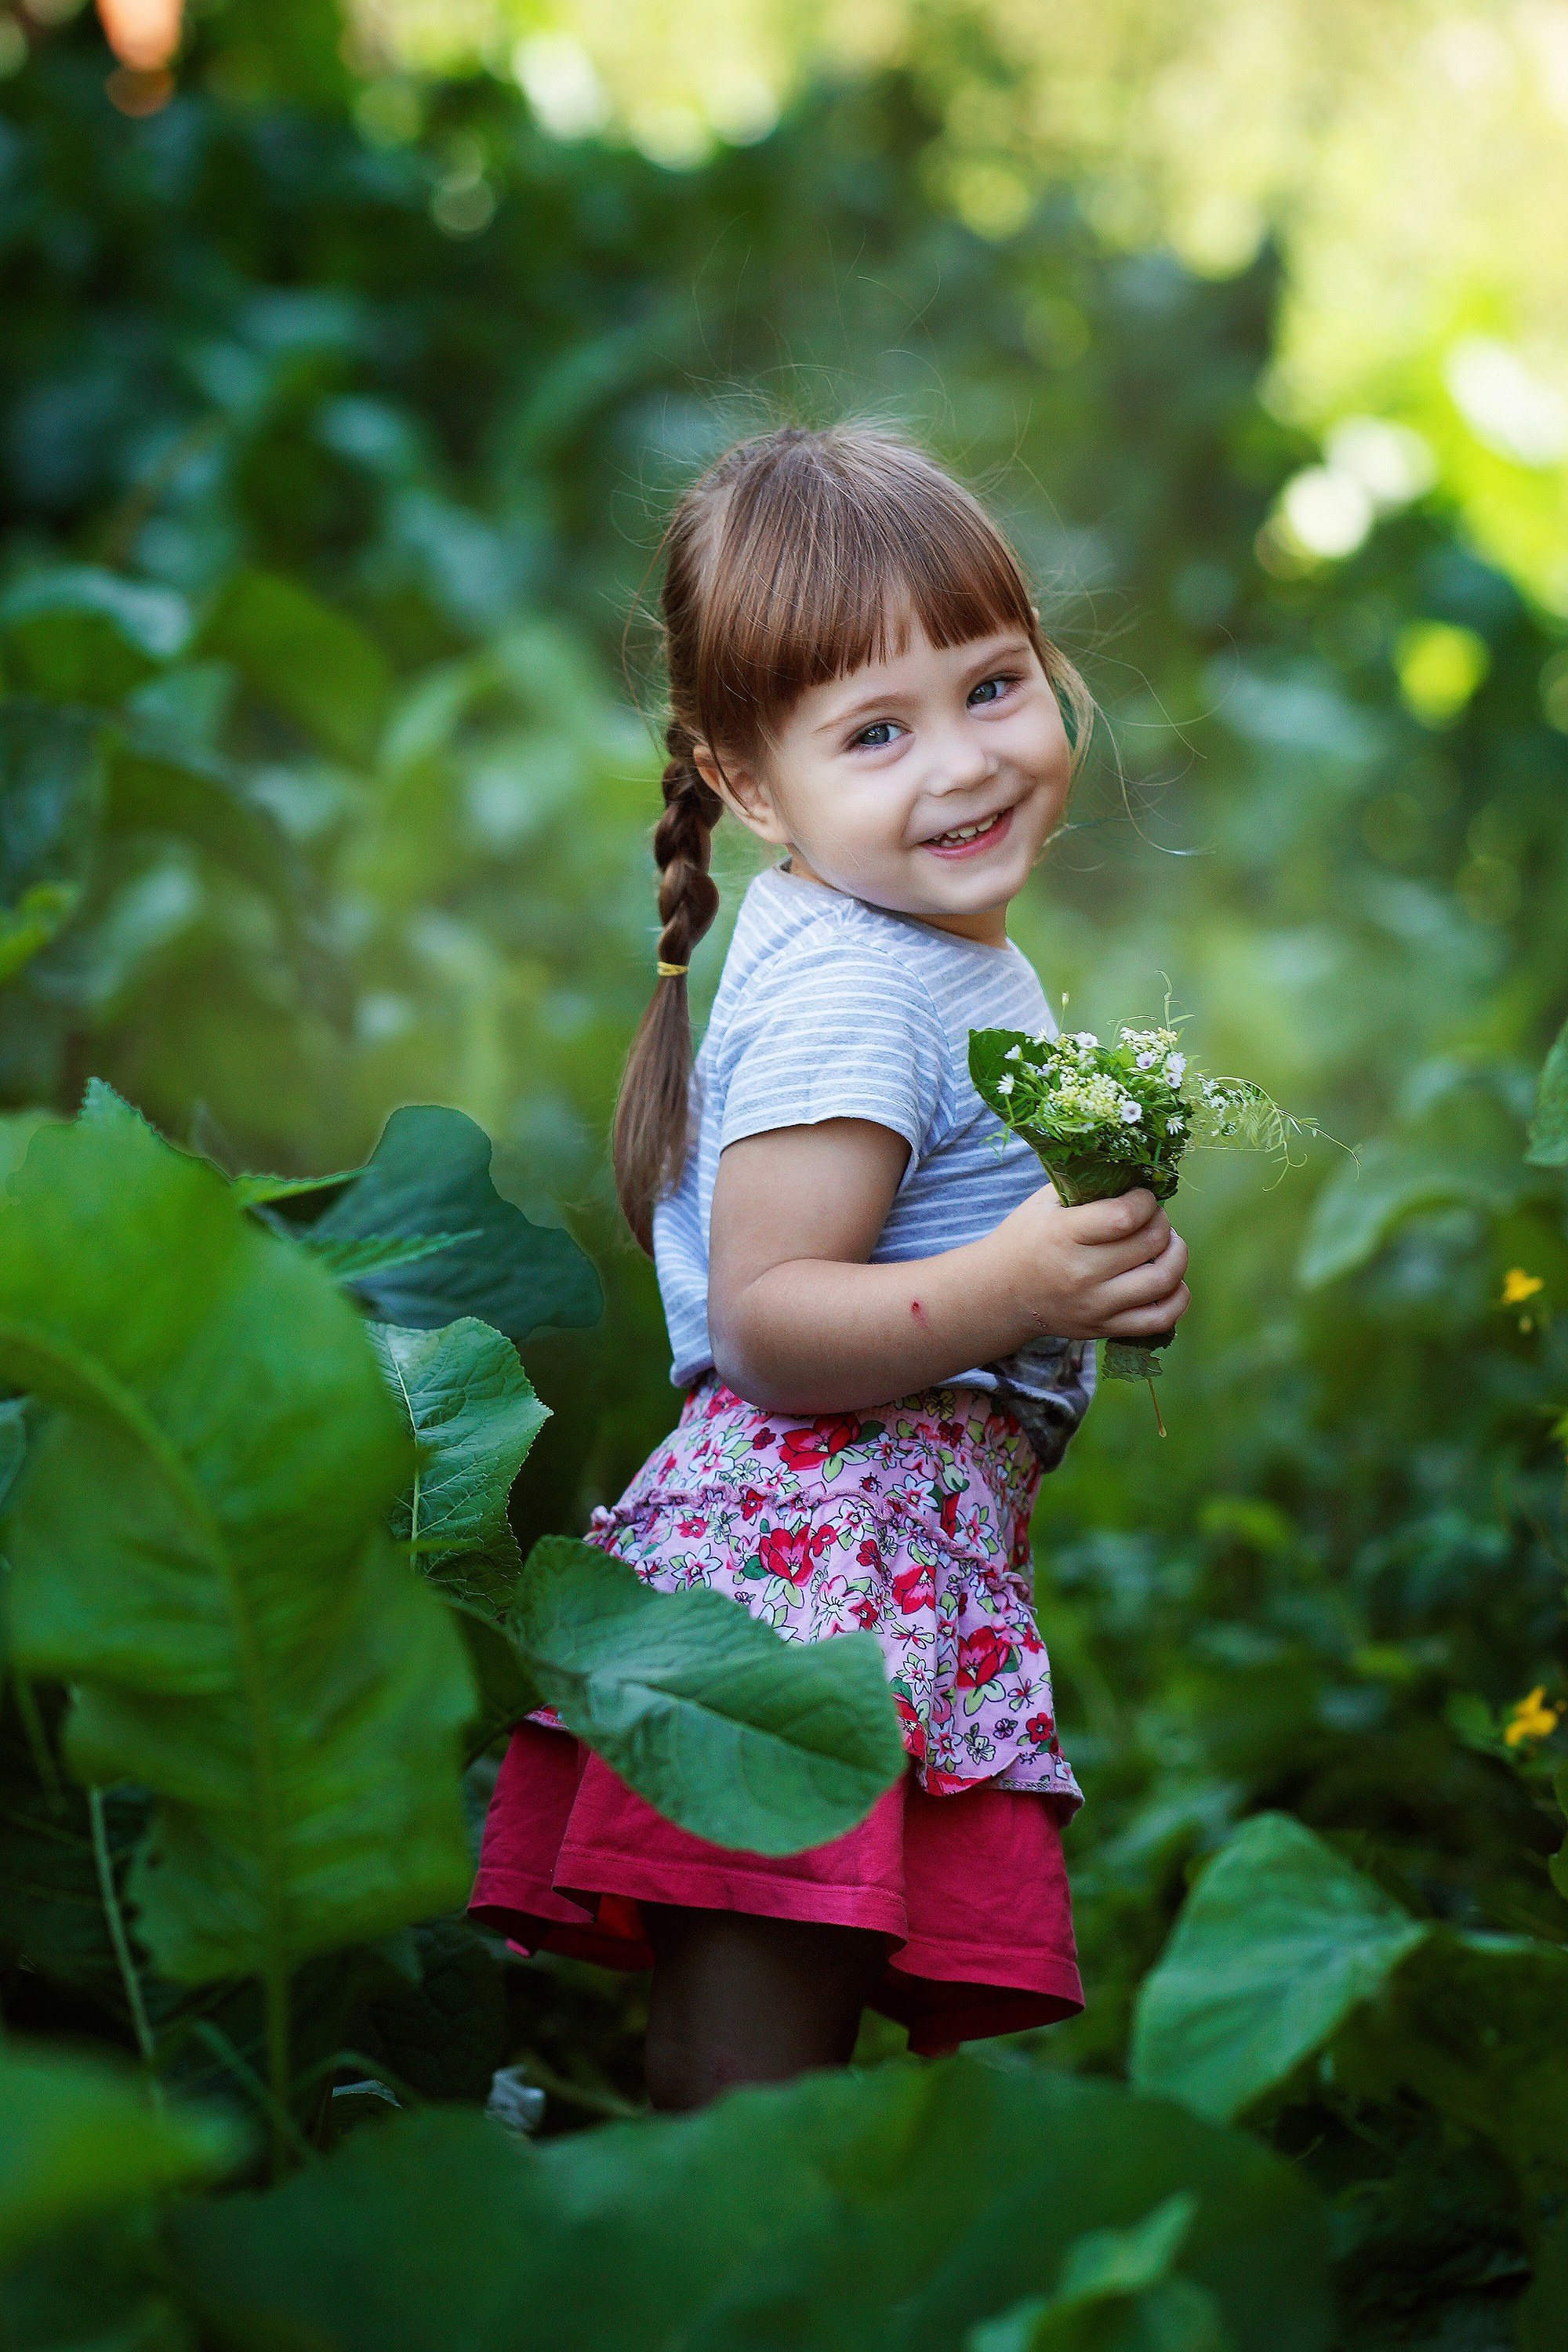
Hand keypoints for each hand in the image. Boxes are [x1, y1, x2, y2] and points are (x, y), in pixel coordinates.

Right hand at [985, 1185, 1189, 1342]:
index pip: (1126, 1216)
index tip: (1140, 1197)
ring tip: (1166, 1245)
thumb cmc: (1027, 1238)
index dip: (1146, 1200)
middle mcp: (1081, 1274)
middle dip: (1162, 1222)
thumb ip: (1085, 1184)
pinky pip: (1161, 1319)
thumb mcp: (1044, 1202)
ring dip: (1176, 1255)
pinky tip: (1170, 1279)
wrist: (1002, 1293)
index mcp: (1064, 1235)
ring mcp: (1095, 1306)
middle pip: (1150, 1243)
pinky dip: (1179, 1297)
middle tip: (1152, 1218)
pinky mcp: (1105, 1328)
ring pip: (1163, 1280)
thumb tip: (1136, 1171)